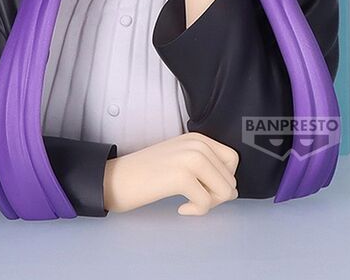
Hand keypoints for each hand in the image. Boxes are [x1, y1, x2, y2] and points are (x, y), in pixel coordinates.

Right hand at [103, 132, 238, 214]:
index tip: (205, 188)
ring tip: (189, 202)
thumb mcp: (180, 158)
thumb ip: (204, 164)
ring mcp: (190, 158)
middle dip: (217, 196)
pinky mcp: (181, 176)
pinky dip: (196, 211)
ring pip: (225, 191)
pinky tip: (181, 207)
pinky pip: (207, 203)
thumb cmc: (147, 174)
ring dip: (210, 204)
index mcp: (197, 138)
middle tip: (195, 199)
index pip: (233, 160)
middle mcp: (196, 144)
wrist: (116, 178)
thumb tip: (231, 188)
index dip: (224, 179)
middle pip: (231, 178)